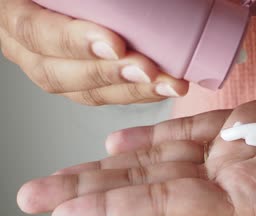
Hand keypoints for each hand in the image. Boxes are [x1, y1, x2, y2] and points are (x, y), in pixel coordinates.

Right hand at [0, 0, 187, 104]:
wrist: (93, 5)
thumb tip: (105, 3)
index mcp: (17, 13)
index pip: (34, 31)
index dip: (74, 42)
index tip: (116, 45)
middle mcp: (28, 47)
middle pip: (57, 73)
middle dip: (109, 74)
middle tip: (149, 70)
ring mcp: (54, 67)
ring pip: (85, 92)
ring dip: (132, 91)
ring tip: (168, 85)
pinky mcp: (82, 81)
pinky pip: (105, 95)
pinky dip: (138, 93)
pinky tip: (164, 87)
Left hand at [17, 77, 255, 215]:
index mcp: (255, 202)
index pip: (170, 205)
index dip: (116, 208)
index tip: (63, 214)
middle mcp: (236, 178)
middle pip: (150, 184)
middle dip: (93, 190)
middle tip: (35, 195)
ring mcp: (241, 149)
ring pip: (162, 157)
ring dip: (113, 163)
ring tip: (66, 169)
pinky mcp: (252, 120)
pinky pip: (193, 129)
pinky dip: (154, 135)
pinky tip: (121, 142)